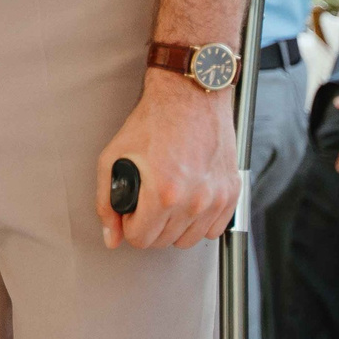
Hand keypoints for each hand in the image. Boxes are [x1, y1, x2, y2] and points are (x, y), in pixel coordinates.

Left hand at [96, 70, 238, 248]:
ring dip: (173, 227)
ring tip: (166, 201)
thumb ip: (106, 202)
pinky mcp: (231, 193)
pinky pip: (213, 230)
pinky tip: (186, 201)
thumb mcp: (113, 157)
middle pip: (163, 241)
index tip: (131, 211)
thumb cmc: (153, 122)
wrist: (189, 97)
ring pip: (188, 240)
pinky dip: (198, 222)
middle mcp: (193, 201)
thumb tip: (112, 236)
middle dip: (149, 225)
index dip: (129, 225)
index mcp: (162, 193)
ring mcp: (215, 199)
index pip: (140, 239)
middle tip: (146, 202)